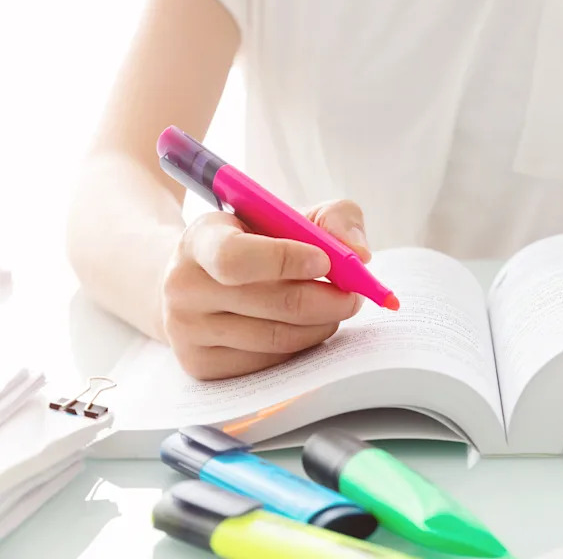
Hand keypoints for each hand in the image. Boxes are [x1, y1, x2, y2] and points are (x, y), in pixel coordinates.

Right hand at [160, 200, 370, 378]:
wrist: (201, 282)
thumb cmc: (255, 243)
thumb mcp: (287, 216)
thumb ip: (332, 218)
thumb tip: (359, 253)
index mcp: (200, 240)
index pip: (236, 257)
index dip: (286, 261)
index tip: (325, 262)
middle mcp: (183, 287)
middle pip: (272, 304)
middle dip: (327, 300)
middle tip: (353, 295)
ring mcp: (187, 332)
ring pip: (276, 339)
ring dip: (321, 325)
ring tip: (335, 309)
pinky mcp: (201, 367)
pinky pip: (269, 364)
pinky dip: (300, 347)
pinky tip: (307, 328)